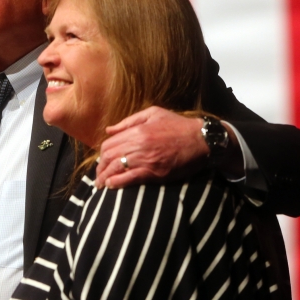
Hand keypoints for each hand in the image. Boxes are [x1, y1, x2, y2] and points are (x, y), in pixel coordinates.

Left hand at [96, 106, 212, 188]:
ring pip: (117, 168)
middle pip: (109, 157)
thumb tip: (109, 130)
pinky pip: (130, 178)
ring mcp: (146, 159)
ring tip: (100, 184)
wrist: (201, 140)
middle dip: (100, 168)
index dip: (101, 154)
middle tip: (98, 176)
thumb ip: (128, 121)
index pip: (109, 144)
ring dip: (105, 177)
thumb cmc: (177, 125)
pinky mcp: (154, 172)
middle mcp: (138, 145)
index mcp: (136, 130)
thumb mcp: (152, 113)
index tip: (100, 161)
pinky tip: (111, 185)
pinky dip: (118, 182)